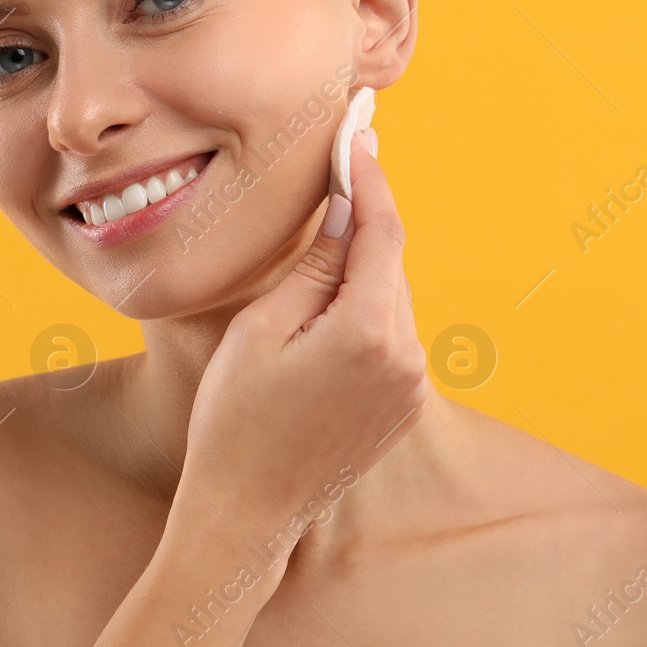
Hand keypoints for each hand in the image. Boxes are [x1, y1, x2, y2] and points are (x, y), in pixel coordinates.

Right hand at [180, 127, 427, 542]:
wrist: (247, 513)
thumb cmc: (235, 418)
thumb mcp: (261, 328)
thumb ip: (314, 264)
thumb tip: (347, 208)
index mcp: (370, 330)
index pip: (381, 230)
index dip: (370, 177)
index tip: (358, 132)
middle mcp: (406, 356)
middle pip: (389, 263)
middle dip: (365, 218)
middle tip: (342, 163)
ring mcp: (411, 386)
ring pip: (390, 299)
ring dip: (362, 268)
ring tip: (325, 239)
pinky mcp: (405, 407)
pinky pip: (391, 336)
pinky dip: (366, 310)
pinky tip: (328, 308)